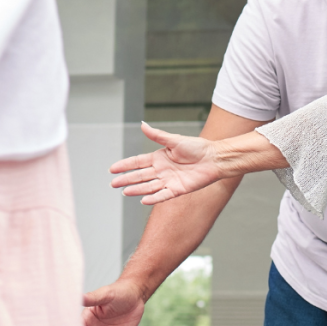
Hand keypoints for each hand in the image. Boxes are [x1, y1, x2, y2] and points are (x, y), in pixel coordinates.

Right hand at [110, 122, 230, 203]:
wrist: (214, 158)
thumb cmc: (197, 147)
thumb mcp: (174, 140)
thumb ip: (157, 135)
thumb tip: (142, 125)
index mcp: (159, 157)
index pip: (137, 162)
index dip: (125, 166)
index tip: (112, 169)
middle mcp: (162, 170)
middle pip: (140, 176)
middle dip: (126, 179)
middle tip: (113, 183)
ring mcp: (169, 181)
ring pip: (149, 186)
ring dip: (137, 189)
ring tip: (125, 192)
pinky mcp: (178, 189)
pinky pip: (163, 195)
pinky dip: (154, 198)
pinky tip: (143, 200)